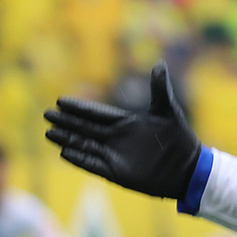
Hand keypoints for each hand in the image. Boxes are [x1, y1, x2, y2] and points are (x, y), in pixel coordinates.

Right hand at [44, 61, 200, 199]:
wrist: (189, 170)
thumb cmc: (180, 140)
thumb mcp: (168, 112)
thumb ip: (160, 89)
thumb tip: (160, 63)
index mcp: (127, 124)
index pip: (97, 114)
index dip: (79, 108)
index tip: (60, 101)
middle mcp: (118, 139)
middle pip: (86, 128)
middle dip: (67, 122)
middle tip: (47, 115)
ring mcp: (116, 157)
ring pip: (85, 145)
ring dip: (68, 139)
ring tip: (49, 133)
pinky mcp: (118, 174)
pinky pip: (93, 165)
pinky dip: (79, 159)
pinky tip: (63, 152)